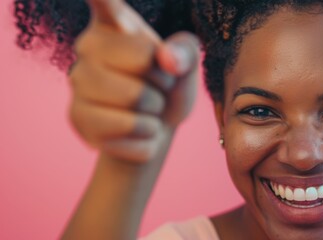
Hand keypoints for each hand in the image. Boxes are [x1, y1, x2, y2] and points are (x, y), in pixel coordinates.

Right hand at [69, 0, 199, 162]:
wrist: (152, 129)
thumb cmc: (167, 90)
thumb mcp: (186, 67)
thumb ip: (186, 53)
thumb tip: (167, 58)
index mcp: (116, 24)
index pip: (106, 3)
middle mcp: (88, 46)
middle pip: (142, 62)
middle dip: (163, 82)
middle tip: (157, 88)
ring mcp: (78, 82)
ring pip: (135, 101)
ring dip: (154, 113)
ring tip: (146, 109)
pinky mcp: (77, 117)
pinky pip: (128, 131)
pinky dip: (146, 137)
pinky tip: (137, 130)